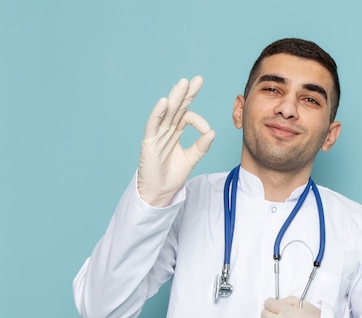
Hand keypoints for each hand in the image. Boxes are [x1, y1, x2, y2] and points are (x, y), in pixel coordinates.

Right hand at [138, 76, 215, 206]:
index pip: (187, 117)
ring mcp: (156, 135)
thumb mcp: (192, 159)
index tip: (207, 131)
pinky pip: (153, 125)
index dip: (199, 121)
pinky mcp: (149, 142)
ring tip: (183, 83)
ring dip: (175, 97)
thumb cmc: (172, 176)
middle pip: (177, 107)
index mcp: (175, 132)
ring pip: (166, 112)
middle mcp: (165, 130)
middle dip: (187, 93)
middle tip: (197, 79)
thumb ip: (201, 146)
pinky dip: (158, 113)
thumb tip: (212, 132)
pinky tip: (165, 102)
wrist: (160, 193)